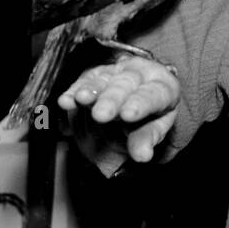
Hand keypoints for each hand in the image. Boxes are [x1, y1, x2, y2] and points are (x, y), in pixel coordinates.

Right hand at [57, 53, 179, 174]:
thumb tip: (142, 156)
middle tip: (101, 114)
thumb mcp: (156, 126)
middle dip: (112, 99)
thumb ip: (146, 139)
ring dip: (91, 90)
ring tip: (81, 99)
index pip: (152, 95)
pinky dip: (74, 90)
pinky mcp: (97, 72)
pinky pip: (85, 80)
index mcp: (163, 86)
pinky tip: (66, 100)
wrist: (140, 95)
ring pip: (104, 79)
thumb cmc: (152, 113)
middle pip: (125, 85)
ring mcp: (117, 71)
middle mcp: (140, 74)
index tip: (129, 115)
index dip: (140, 104)